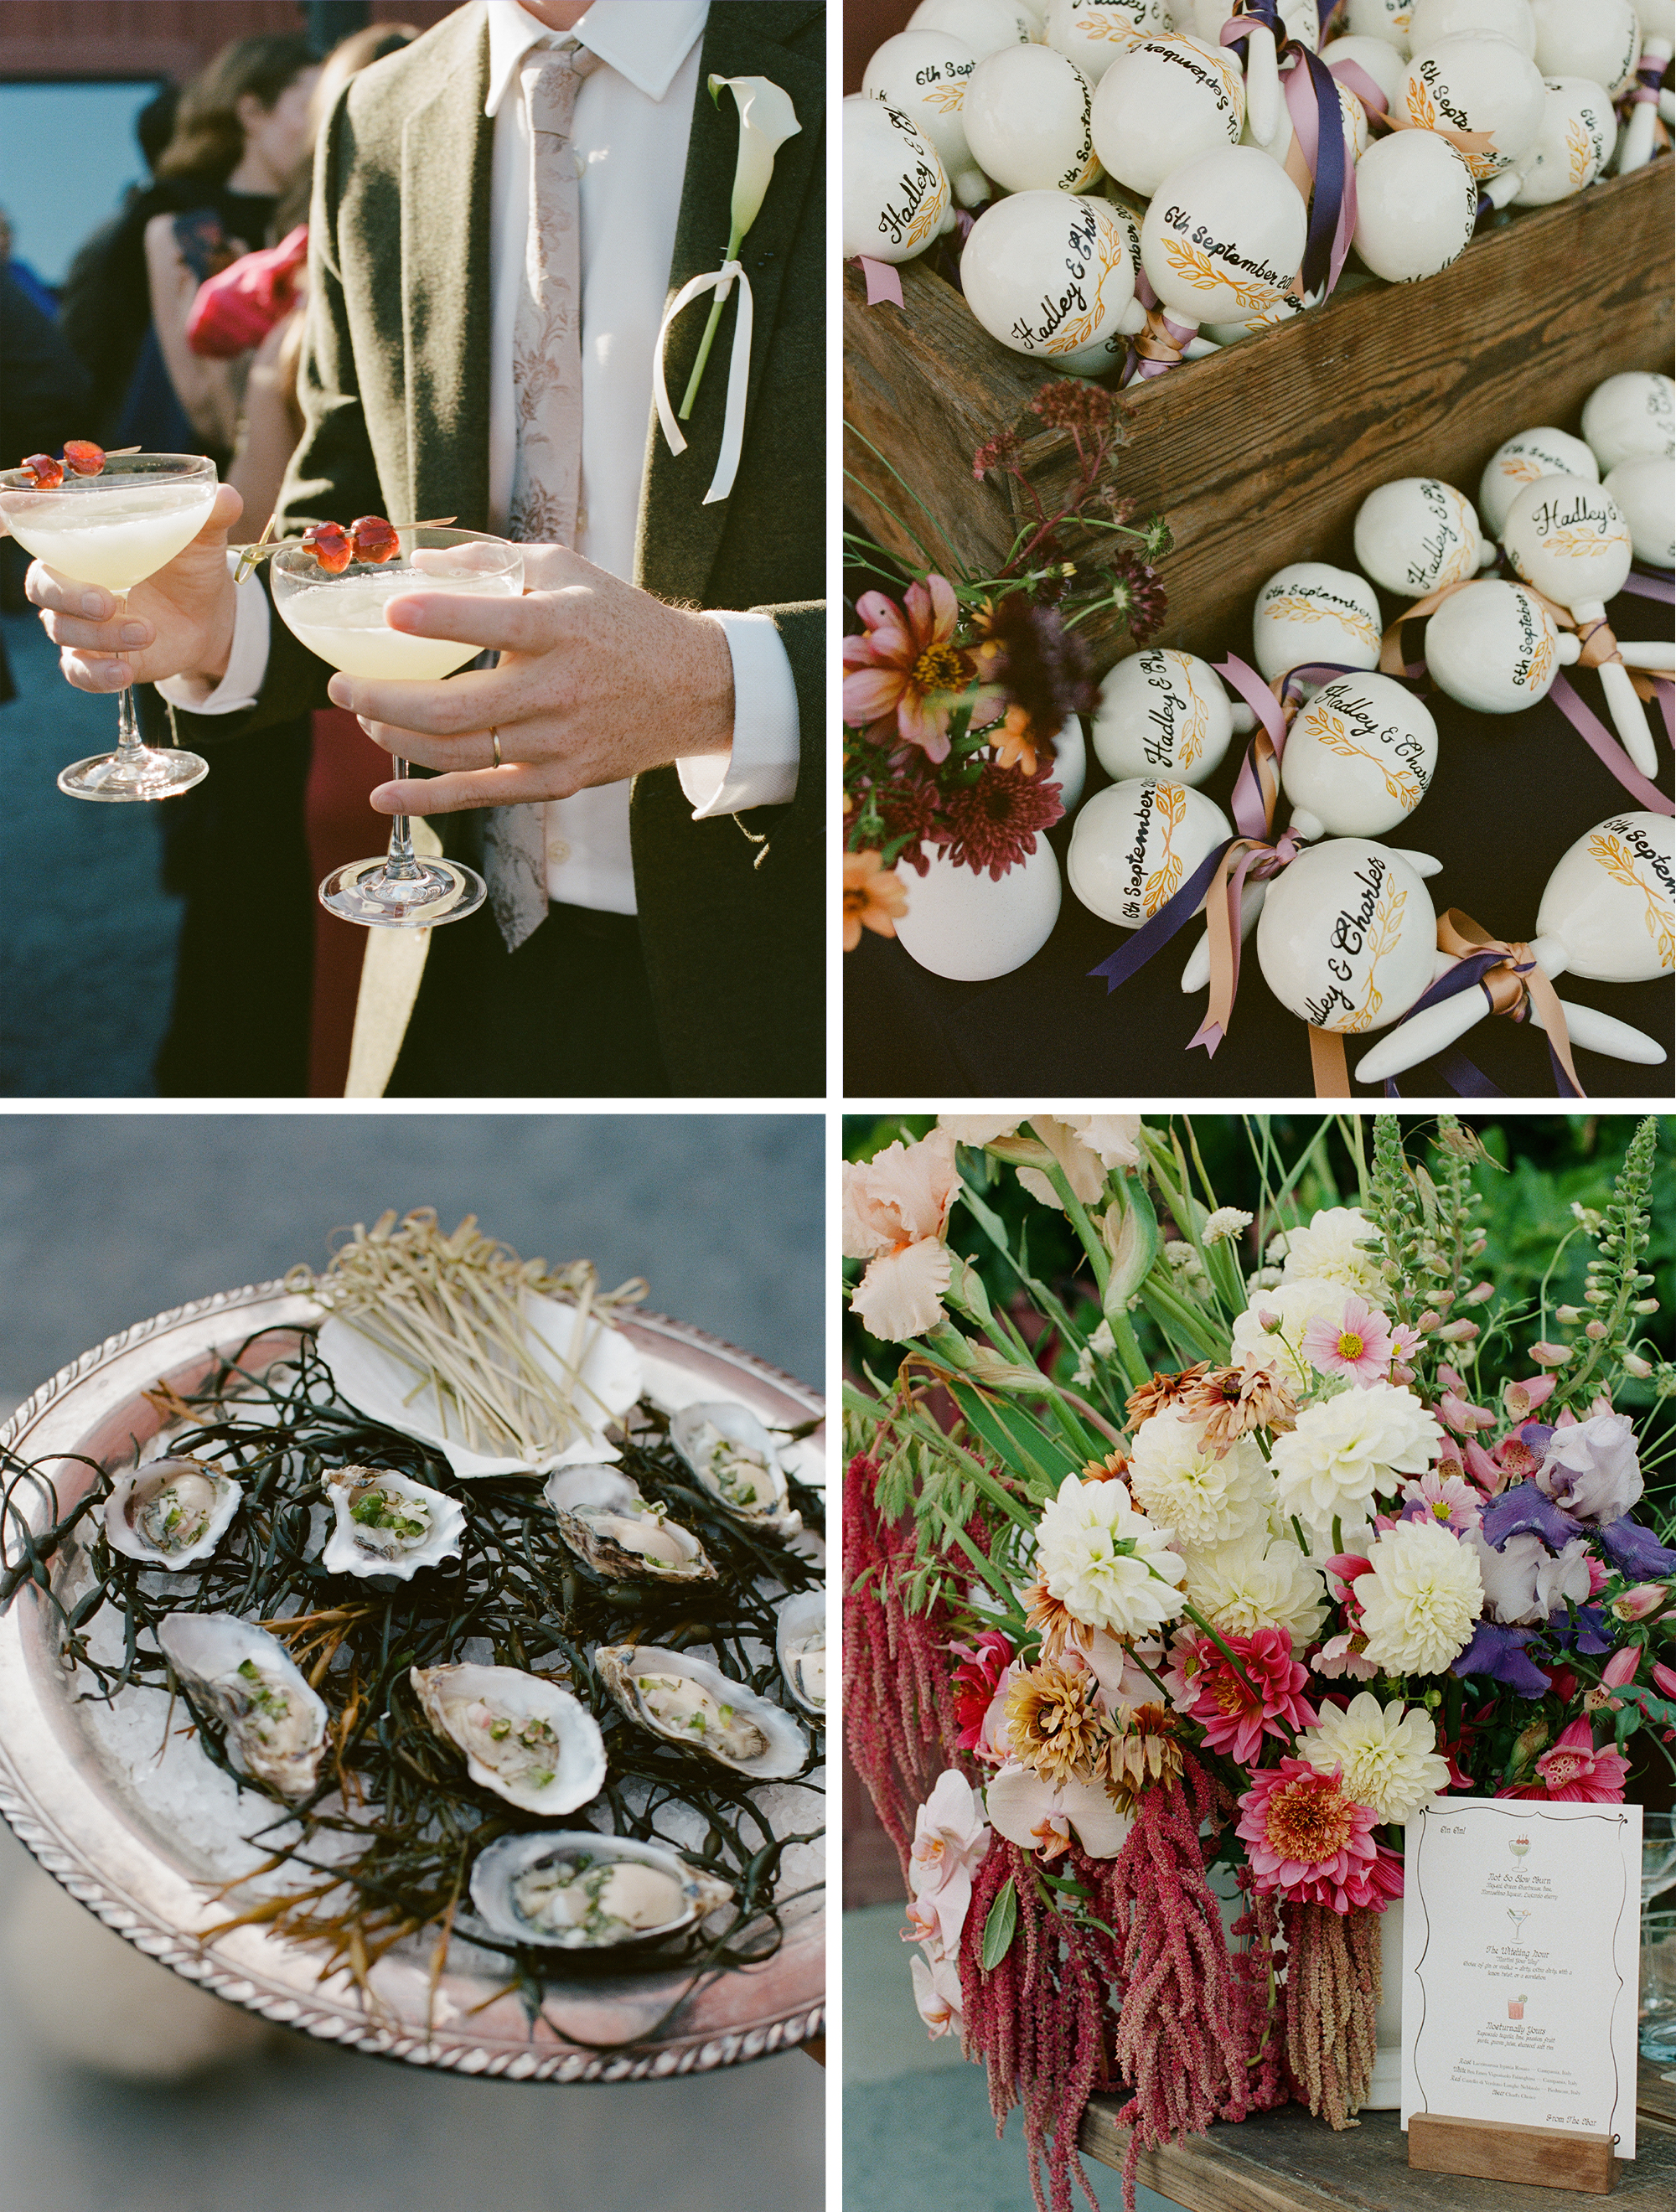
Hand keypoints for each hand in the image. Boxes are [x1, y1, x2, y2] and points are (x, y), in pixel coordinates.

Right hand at [18, 481, 243, 693]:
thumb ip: (208, 514)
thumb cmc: (188, 564)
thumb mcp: (201, 538)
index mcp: (83, 543)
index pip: (41, 539)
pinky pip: (79, 672)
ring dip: (102, 637)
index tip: (57, 549)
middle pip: (43, 589)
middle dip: (70, 597)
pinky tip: (123, 673)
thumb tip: (226, 496)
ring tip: (147, 633)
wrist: (207, 614)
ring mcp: (80, 624)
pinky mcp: (96, 659)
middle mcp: (70, 583)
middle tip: (107, 603)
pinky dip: (97, 675)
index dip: (36, 542)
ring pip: (64, 632)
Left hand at [324, 545, 735, 814]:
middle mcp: (559, 689)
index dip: (436, 620)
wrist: (691, 687)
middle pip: (455, 707)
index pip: (491, 624)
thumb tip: (415, 563)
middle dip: (383, 697)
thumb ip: (490, 562)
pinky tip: (384, 795)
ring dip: (396, 736)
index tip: (387, 613)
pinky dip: (428, 799)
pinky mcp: (559, 779)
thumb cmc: (618, 621)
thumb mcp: (565, 569)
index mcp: (561, 627)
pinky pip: (483, 794)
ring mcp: (558, 741)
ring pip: (459, 752)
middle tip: (341, 683)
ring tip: (362, 715)